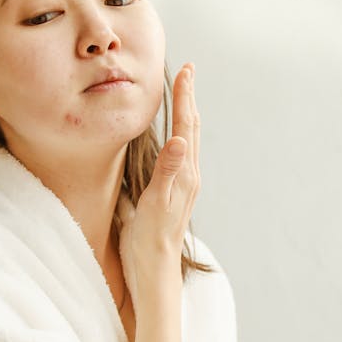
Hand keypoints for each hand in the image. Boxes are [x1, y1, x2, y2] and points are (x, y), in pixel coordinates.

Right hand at [118, 63, 199, 321]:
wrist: (154, 271)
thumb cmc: (149, 240)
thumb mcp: (155, 203)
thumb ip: (167, 170)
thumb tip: (180, 139)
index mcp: (184, 174)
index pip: (186, 126)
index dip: (184, 97)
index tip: (185, 70)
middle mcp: (189, 176)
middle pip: (192, 128)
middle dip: (188, 98)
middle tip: (186, 72)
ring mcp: (184, 184)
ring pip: (189, 140)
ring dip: (186, 113)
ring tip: (182, 94)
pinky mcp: (175, 192)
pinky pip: (181, 153)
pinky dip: (179, 133)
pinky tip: (174, 136)